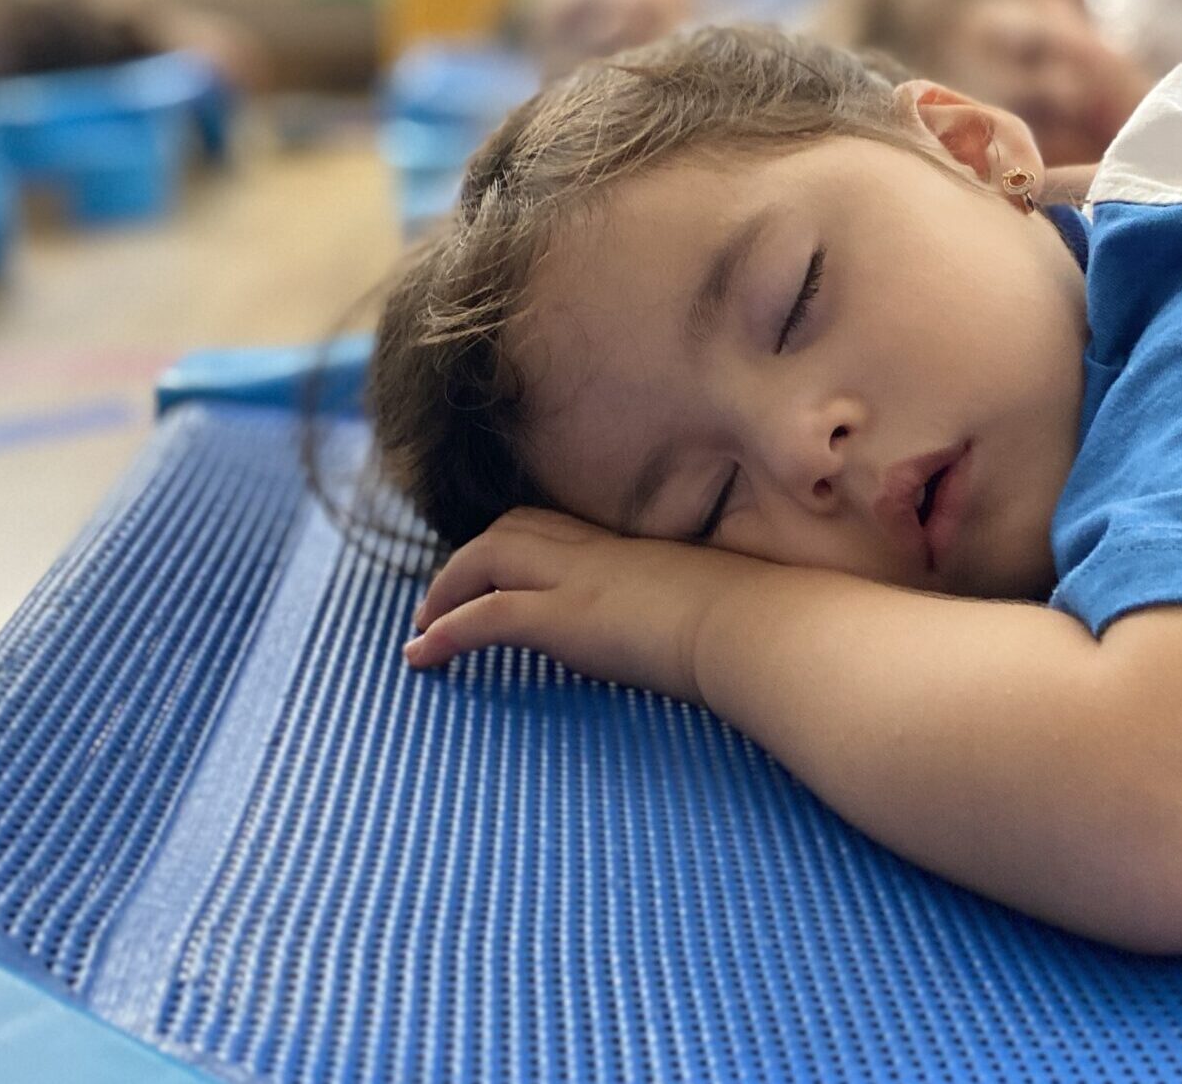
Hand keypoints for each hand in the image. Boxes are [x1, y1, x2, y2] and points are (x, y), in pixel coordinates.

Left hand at [403, 507, 765, 705]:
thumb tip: (701, 635)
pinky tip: (421, 655)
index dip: (514, 541)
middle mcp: (598, 553)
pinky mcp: (567, 617)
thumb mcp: (721, 608)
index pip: (554, 525)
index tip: (492, 571)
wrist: (761, 628)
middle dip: (467, 560)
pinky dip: (446, 631)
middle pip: (510, 529)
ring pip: (486, 559)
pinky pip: (488, 615)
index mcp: (632, 549)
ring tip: (420, 631)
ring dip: (445, 591)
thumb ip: (693, 610)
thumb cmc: (759, 624)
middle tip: (439, 600)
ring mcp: (579, 579)